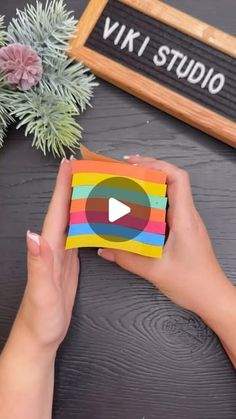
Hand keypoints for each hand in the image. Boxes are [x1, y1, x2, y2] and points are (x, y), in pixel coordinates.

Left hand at [12, 158, 78, 353]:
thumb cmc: (39, 318)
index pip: (56, 211)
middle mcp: (54, 247)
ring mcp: (62, 255)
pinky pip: (80, 236)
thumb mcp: (41, 292)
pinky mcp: (70, 263)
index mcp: (48, 248)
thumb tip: (33, 234)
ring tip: (96, 185)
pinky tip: (96, 218)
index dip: (62, 187)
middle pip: (66, 209)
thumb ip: (38, 264)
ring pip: (74, 220)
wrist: (40, 336)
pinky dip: (87, 222)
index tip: (70, 164)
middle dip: (74, 186)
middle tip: (89, 167)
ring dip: (82, 201)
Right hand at [98, 155, 234, 319]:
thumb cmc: (192, 283)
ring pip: (168, 196)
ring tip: (124, 188)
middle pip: (171, 182)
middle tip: (122, 173)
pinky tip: (134, 213)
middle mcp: (187, 216)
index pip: (177, 178)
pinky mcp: (183, 232)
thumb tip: (103, 249)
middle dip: (147, 172)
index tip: (133, 163)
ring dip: (148, 189)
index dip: (156, 164)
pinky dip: (150, 206)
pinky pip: (166, 211)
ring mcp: (186, 223)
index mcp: (184, 218)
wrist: (213, 298)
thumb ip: (127, 259)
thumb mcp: (155, 271)